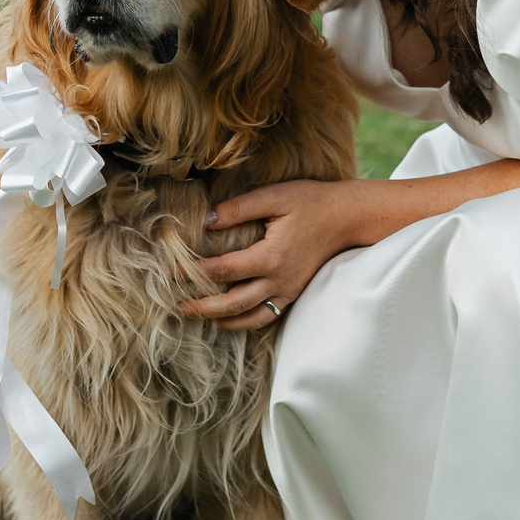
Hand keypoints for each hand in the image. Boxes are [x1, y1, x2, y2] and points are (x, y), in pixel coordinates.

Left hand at [179, 178, 383, 332]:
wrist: (347, 218)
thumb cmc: (311, 202)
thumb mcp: (274, 197)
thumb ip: (238, 208)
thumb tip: (206, 219)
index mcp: (271, 256)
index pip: (224, 270)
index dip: (195, 272)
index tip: (172, 270)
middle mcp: (279, 280)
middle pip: (233, 304)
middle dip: (202, 307)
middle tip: (178, 305)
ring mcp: (288, 291)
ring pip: (250, 317)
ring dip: (222, 320)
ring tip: (199, 316)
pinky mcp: (294, 293)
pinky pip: (267, 316)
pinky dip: (245, 322)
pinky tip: (229, 319)